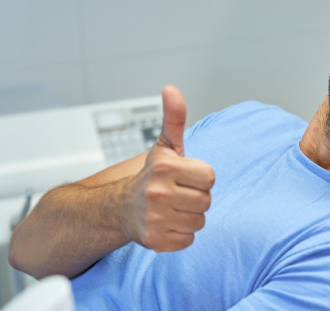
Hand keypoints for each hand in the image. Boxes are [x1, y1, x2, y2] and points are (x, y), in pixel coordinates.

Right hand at [121, 85, 214, 251]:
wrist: (120, 208)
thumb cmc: (151, 175)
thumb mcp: (165, 146)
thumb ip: (174, 118)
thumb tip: (171, 89)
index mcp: (165, 167)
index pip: (210, 177)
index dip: (199, 177)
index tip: (183, 177)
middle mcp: (158, 193)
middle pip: (207, 200)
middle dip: (195, 197)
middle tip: (177, 194)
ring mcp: (155, 219)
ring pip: (199, 221)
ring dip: (189, 216)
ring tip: (171, 208)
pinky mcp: (156, 241)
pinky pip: (189, 239)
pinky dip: (181, 234)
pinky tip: (166, 223)